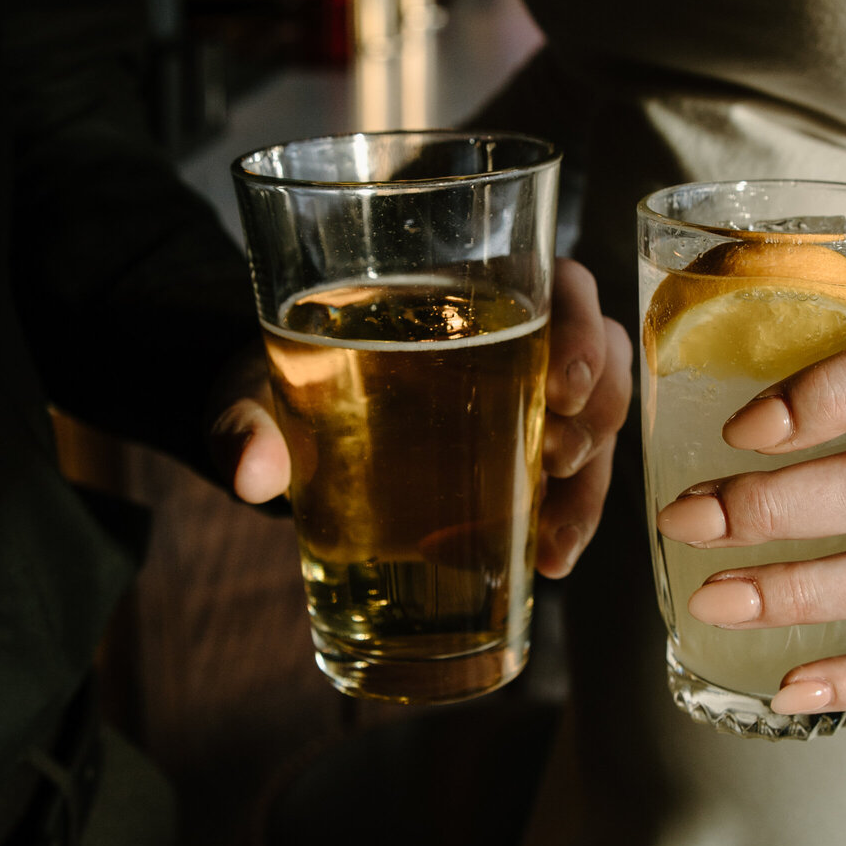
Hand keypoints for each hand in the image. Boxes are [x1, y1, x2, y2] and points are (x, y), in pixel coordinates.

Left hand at [203, 259, 633, 576]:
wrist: (274, 434)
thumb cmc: (272, 387)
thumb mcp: (249, 393)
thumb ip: (243, 423)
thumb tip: (250, 472)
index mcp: (464, 291)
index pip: (560, 283)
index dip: (580, 328)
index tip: (562, 383)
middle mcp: (513, 338)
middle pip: (601, 359)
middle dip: (595, 415)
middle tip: (558, 459)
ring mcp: (525, 404)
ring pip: (597, 427)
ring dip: (590, 482)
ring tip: (553, 538)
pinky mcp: (519, 464)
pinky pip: (570, 485)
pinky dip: (568, 522)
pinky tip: (546, 562)